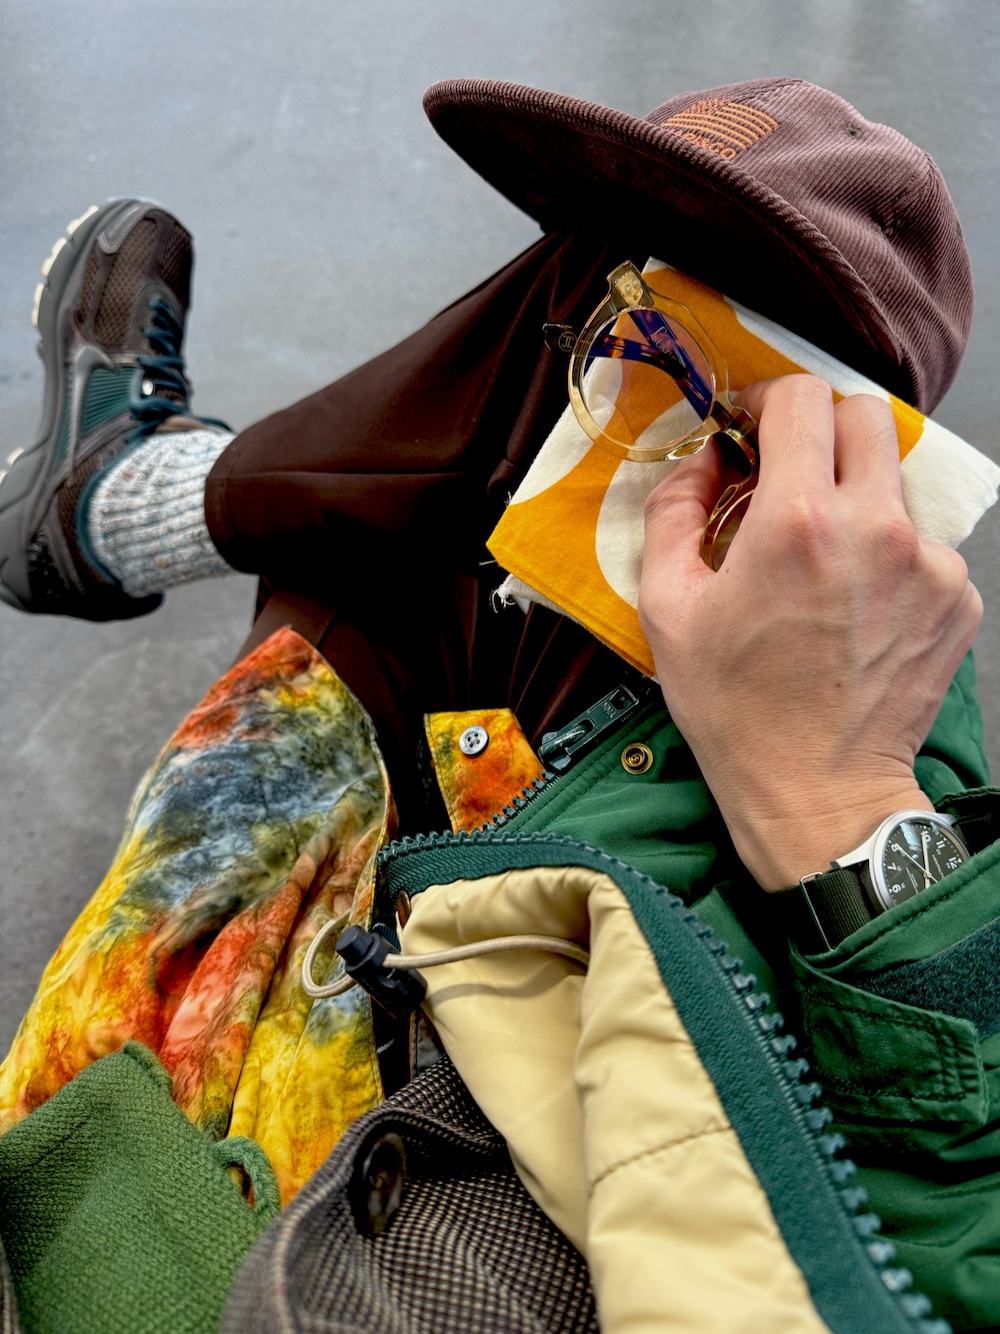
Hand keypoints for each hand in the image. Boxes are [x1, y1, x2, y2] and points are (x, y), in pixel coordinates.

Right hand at [638, 375, 982, 890]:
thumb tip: (705, 457)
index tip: (750, 427)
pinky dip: (886, 555)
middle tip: (788, 474)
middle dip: (821, 430)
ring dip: (853, 498)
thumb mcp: (666, 607)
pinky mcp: (958, 598)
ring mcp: (930, 563)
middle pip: (865, 416)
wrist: (816, 792)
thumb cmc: (733, 706)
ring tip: (821, 563)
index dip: (767, 400)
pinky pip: (921, 543)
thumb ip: (675, 510)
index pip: (802, 397)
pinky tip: (855, 606)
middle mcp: (876, 527)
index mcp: (797, 521)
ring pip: (893, 482)